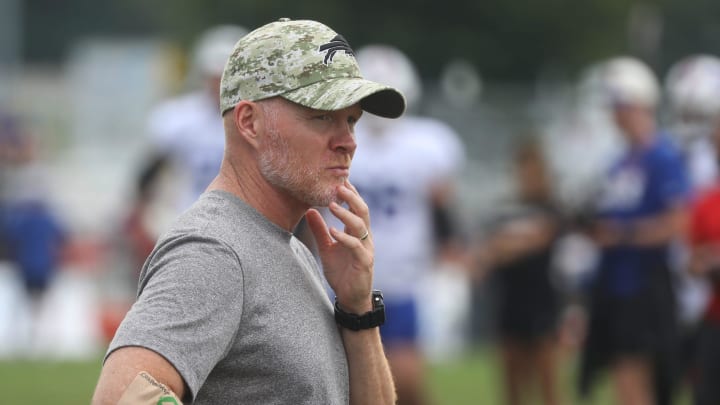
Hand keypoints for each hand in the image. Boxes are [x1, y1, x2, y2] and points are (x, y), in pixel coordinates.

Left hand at [305, 180, 373, 313]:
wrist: (351, 297)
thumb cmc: (342, 272)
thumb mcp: (327, 248)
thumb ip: (319, 230)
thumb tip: (308, 210)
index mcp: (357, 232)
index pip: (356, 207)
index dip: (350, 193)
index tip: (339, 179)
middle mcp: (364, 237)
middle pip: (362, 211)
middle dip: (351, 197)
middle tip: (338, 185)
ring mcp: (366, 249)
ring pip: (360, 225)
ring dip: (346, 213)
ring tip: (332, 204)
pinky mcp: (364, 262)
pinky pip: (355, 246)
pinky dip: (344, 237)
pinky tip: (332, 231)